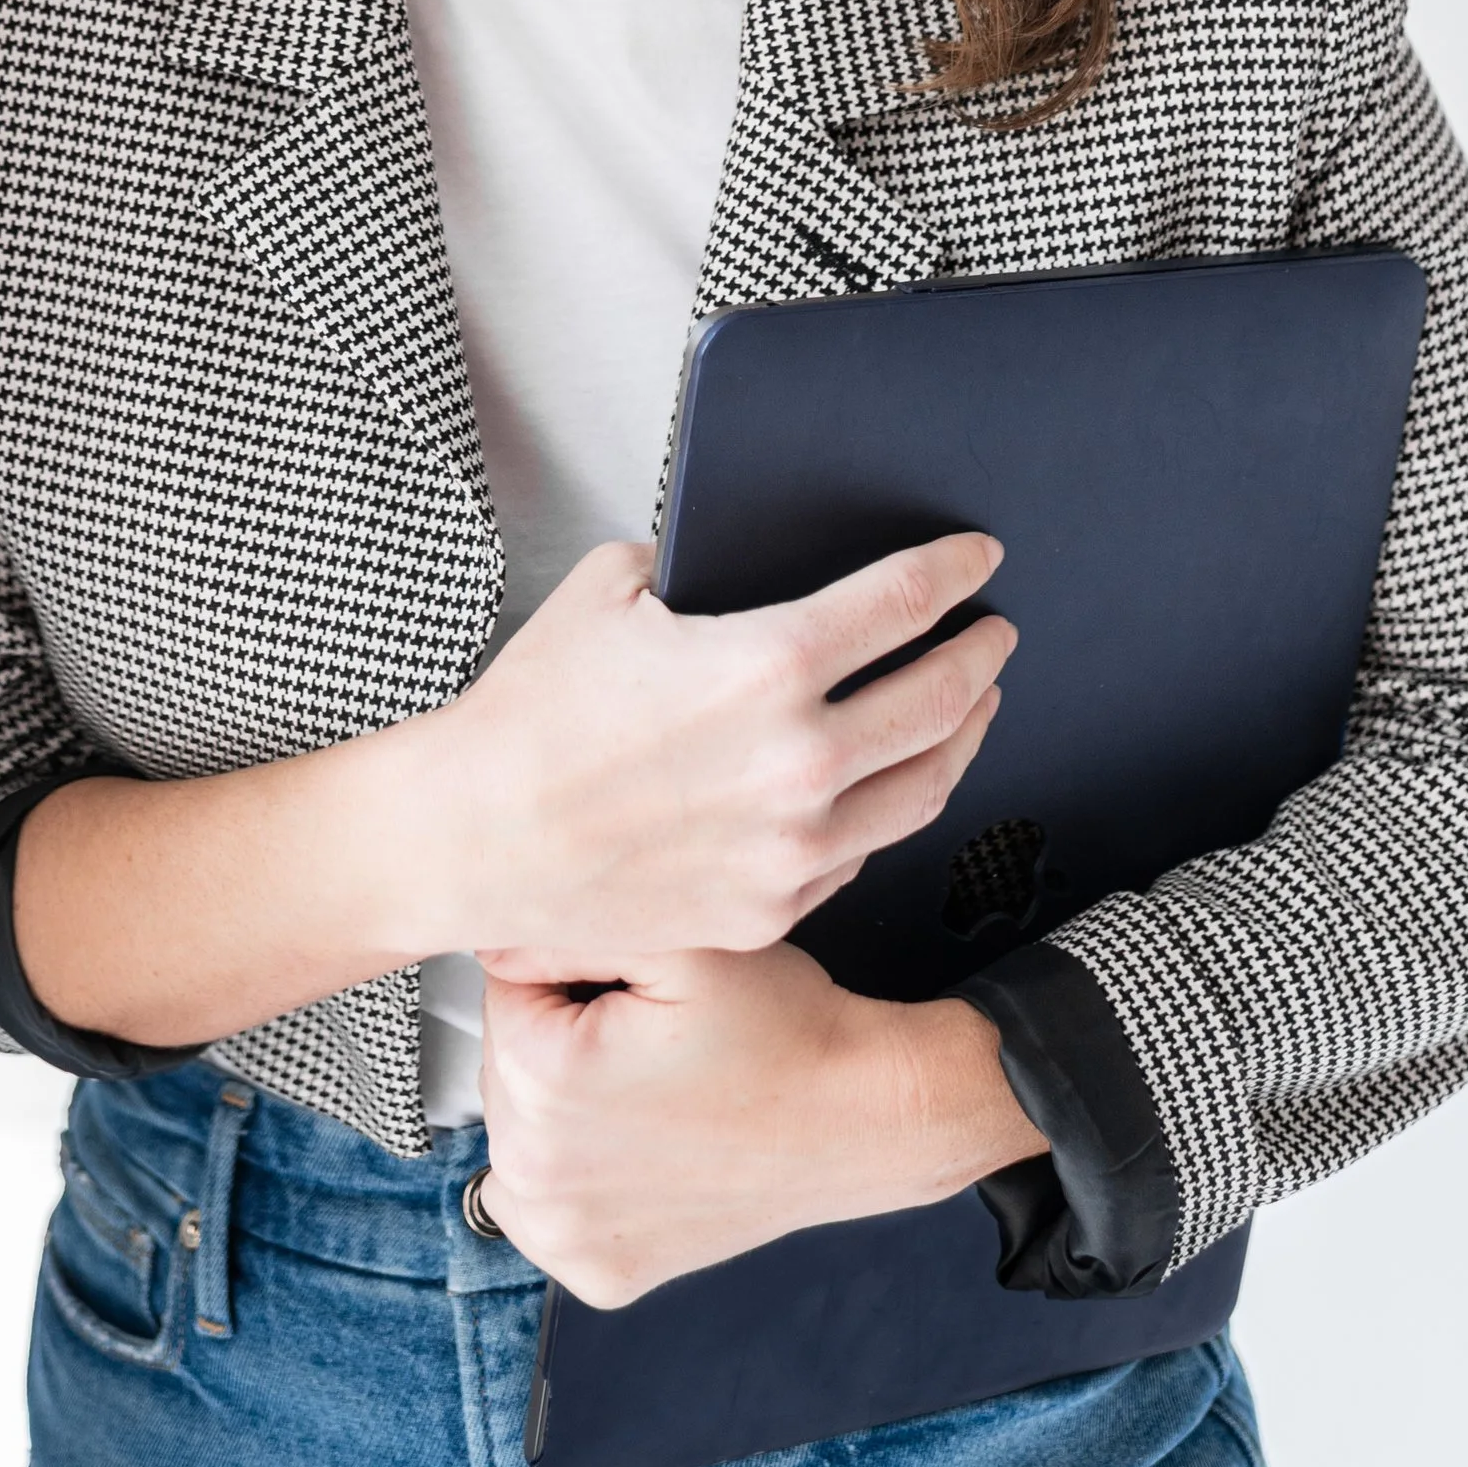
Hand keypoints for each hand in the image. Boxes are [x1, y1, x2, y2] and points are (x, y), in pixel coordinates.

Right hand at [420, 530, 1012, 980]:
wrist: (474, 837)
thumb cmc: (532, 715)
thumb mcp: (614, 590)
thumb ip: (695, 566)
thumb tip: (735, 559)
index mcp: (767, 663)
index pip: (902, 603)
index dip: (952, 572)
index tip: (977, 558)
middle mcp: (799, 761)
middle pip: (939, 697)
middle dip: (980, 653)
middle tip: (993, 631)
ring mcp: (793, 848)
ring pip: (923, 787)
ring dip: (963, 735)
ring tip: (972, 705)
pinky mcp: (772, 909)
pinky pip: (861, 850)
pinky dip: (892, 806)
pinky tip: (893, 781)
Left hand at [475, 947, 1048, 1306]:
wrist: (858, 1114)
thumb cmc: (782, 1026)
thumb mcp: (678, 935)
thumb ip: (568, 918)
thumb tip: (490, 933)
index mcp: (541, 1078)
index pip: (506, 984)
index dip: (576, 970)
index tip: (638, 992)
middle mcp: (534, 1178)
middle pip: (509, 1059)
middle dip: (565, 1035)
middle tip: (655, 1038)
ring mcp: (565, 1239)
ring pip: (522, 1128)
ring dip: (565, 1103)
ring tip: (655, 1089)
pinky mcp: (598, 1275)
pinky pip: (552, 1202)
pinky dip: (585, 1172)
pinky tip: (647, 1145)